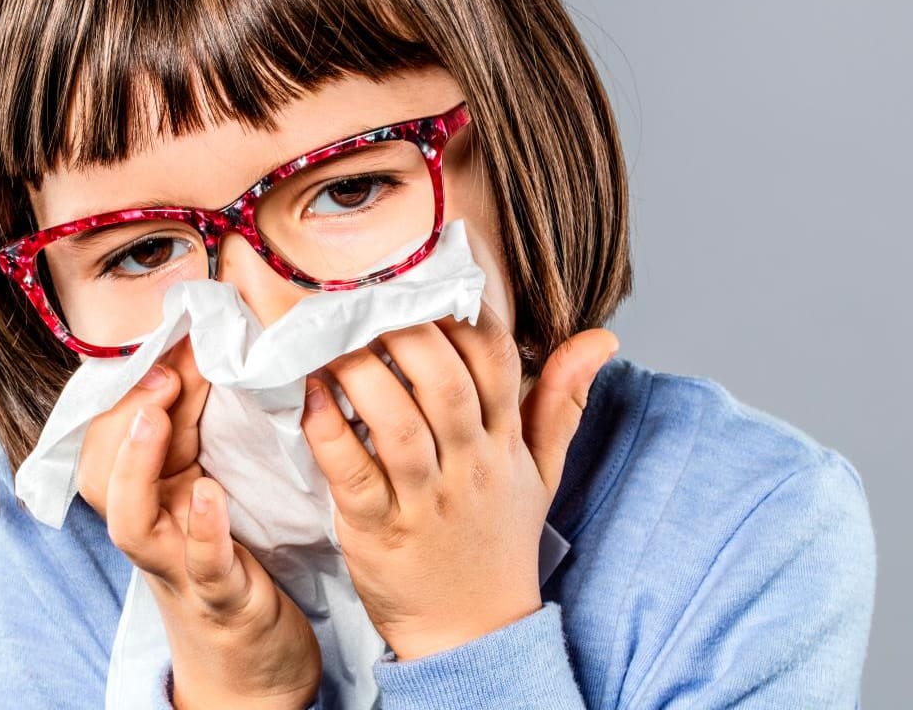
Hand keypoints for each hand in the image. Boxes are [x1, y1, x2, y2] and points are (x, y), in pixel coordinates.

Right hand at [80, 337, 321, 708]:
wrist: (250, 666)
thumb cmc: (232, 561)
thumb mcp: (213, 479)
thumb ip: (205, 423)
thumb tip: (201, 348)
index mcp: (152, 492)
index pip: (120, 428)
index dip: (138, 380)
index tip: (174, 332)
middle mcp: (154, 527)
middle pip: (105, 469)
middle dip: (125, 413)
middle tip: (161, 366)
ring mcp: (179, 567)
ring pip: (132, 520)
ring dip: (136, 464)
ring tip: (153, 417)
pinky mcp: (221, 600)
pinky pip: (202, 567)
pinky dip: (202, 531)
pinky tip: (211, 495)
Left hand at [300, 302, 618, 660]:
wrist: (473, 632)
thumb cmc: (500, 539)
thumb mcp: (543, 471)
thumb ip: (563, 400)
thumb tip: (601, 337)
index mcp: (506, 444)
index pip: (498, 362)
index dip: (467, 314)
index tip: (433, 280)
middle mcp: (469, 466)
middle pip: (444, 384)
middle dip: (406, 333)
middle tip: (368, 298)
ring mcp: (423, 501)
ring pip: (396, 425)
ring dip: (360, 374)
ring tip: (330, 339)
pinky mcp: (377, 530)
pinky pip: (351, 474)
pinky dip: (328, 431)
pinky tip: (311, 396)